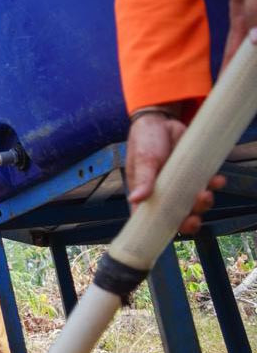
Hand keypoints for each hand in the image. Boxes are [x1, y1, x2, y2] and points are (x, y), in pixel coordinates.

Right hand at [126, 112, 223, 234]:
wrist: (162, 119)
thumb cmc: (145, 140)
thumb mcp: (143, 160)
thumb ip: (143, 180)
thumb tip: (135, 199)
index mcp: (145, 194)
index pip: (150, 219)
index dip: (160, 229)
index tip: (171, 232)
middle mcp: (163, 193)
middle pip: (177, 217)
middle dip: (188, 222)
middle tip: (194, 218)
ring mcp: (180, 185)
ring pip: (194, 205)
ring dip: (203, 204)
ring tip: (207, 194)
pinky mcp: (194, 174)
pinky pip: (206, 186)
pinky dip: (214, 185)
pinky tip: (217, 179)